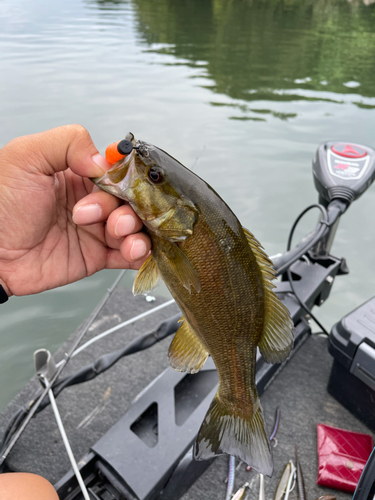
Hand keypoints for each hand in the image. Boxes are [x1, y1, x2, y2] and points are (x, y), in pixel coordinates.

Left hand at [0, 125, 150, 296]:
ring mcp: (95, 230)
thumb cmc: (1, 204)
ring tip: (117, 233)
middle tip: (107, 217)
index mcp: (77, 175)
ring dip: (136, 229)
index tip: (126, 184)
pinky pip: (128, 256)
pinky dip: (139, 253)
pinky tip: (133, 250)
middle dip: (128, 207)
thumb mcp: (26, 157)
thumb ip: (67, 143)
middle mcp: (91, 201)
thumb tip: (105, 161)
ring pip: (134, 227)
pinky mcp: (96, 257)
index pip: (117, 172)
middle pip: (130, 200)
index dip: (127, 178)